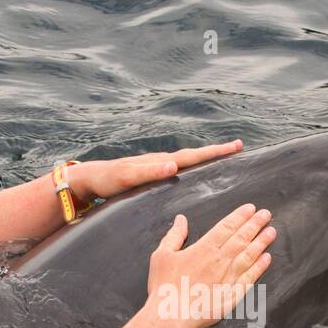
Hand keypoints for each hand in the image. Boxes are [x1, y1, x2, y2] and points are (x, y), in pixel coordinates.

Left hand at [67, 140, 243, 200]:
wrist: (89, 179)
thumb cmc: (107, 180)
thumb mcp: (127, 177)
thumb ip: (149, 172)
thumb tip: (174, 166)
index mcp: (160, 162)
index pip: (193, 156)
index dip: (214, 153)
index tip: (235, 147)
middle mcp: (161, 162)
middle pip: (195, 156)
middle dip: (217, 153)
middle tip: (239, 147)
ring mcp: (157, 167)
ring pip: (188, 162)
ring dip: (206, 160)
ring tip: (224, 159)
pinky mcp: (152, 175)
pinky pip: (179, 170)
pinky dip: (192, 169)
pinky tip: (195, 176)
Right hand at [144, 203, 275, 327]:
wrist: (170, 316)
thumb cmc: (163, 286)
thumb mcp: (162, 255)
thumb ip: (174, 235)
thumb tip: (181, 219)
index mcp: (203, 249)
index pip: (226, 227)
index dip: (240, 216)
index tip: (251, 209)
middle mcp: (219, 261)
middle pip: (241, 239)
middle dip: (255, 225)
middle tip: (266, 214)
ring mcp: (228, 279)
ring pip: (249, 256)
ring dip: (261, 243)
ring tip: (271, 232)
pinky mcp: (232, 296)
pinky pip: (249, 279)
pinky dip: (259, 267)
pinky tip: (267, 258)